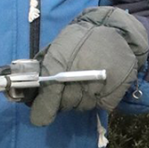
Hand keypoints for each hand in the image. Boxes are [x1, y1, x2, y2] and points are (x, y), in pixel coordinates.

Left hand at [30, 7, 148, 125]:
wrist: (114, 29)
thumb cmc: (80, 38)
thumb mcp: (58, 46)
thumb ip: (44, 67)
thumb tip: (31, 93)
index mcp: (62, 59)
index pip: (51, 92)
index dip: (44, 107)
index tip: (38, 118)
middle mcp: (81, 74)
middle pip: (66, 102)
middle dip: (62, 100)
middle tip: (66, 90)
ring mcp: (101, 83)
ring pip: (83, 106)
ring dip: (80, 100)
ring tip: (83, 85)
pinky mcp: (117, 90)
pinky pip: (101, 105)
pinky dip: (98, 99)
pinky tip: (98, 86)